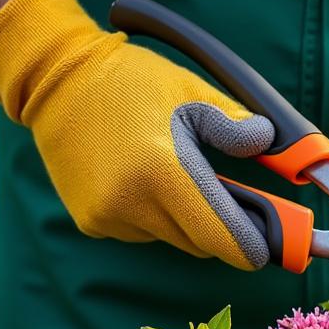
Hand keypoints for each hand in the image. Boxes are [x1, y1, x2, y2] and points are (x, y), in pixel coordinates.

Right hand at [0, 0, 274, 269]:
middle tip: (231, 194)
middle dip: (222, 227)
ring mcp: (109, 218)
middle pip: (203, 244)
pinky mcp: (91, 222)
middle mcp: (134, 204)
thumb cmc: (131, 82)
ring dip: (186, 219)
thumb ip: (237, 127)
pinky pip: (143, 232)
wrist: (56, 81)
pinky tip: (140, 178)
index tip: (270, 242)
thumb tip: (271, 146)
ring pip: (174, 239)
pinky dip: (154, 215)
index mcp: (165, 173)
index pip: (224, 239)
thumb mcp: (192, 94)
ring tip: (175, 172)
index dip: (253, 247)